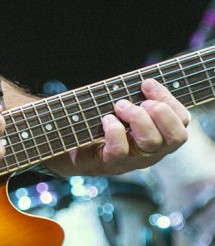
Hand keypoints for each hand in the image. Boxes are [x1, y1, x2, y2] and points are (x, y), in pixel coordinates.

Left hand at [43, 78, 189, 176]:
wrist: (63, 142)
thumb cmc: (95, 119)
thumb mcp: (121, 106)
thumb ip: (137, 96)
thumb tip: (148, 82)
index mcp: (157, 135)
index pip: (182, 122)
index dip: (170, 100)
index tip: (146, 84)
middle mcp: (149, 151)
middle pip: (176, 137)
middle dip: (162, 112)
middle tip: (142, 101)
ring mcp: (130, 160)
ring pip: (151, 143)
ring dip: (138, 117)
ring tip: (119, 105)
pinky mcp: (107, 163)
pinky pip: (120, 151)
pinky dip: (115, 131)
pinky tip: (106, 120)